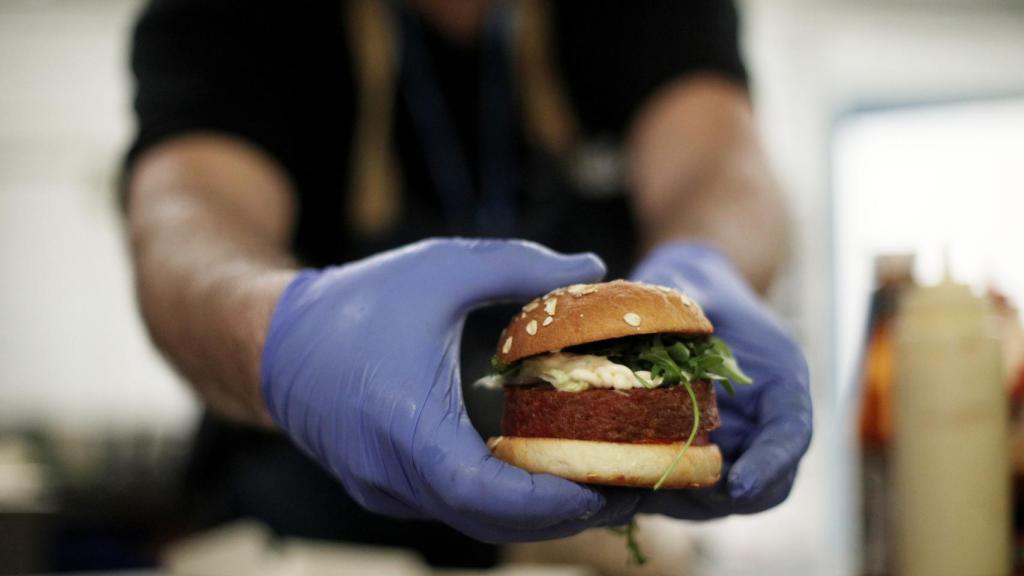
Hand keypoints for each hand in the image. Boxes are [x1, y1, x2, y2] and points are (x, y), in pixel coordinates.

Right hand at [261, 238, 641, 541]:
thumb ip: (520, 267)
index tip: (604, 485)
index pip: (485, 493)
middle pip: (490, 521)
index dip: (549, 501)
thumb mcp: (441, 269)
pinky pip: (453, 508)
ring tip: (597, 485)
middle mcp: (393, 475)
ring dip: (534, 514)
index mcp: (405, 427)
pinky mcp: (384, 491)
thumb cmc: (358, 303)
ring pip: (474, 521)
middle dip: (561, 514)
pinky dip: (502, 503)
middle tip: (625, 490)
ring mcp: (386, 492)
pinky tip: (540, 476)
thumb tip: (595, 266)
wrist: (276, 342)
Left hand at [630, 241, 811, 517]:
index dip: (769, 465)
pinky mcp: (707, 457)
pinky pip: (694, 495)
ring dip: (688, 502)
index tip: (737, 485)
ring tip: (641, 490)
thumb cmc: (694, 287)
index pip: (791, 434)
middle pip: (767, 485)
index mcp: (780, 380)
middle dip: (723, 497)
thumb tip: (653, 307)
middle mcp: (766, 421)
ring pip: (729, 499)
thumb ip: (685, 303)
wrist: (686, 295)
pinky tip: (624, 484)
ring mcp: (740, 444)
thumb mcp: (693, 286)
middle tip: (670, 490)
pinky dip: (665, 496)